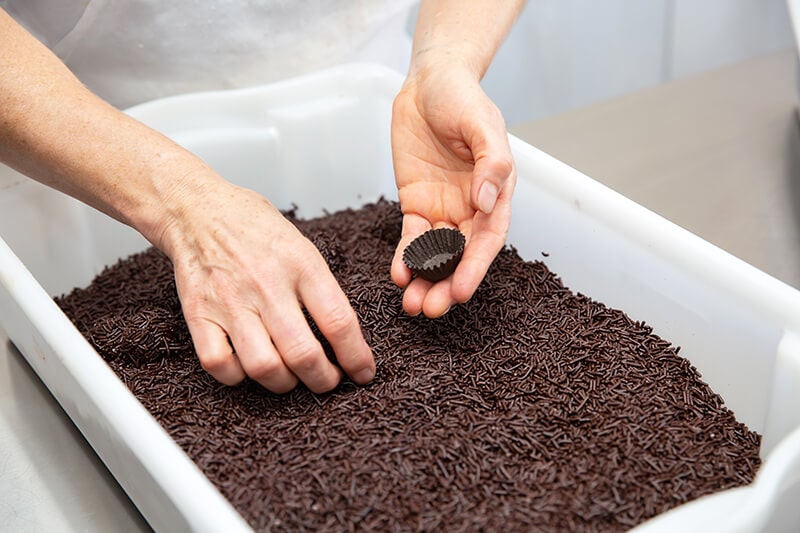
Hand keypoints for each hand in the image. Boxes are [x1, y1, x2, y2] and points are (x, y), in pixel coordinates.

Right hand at [157, 169, 374, 393]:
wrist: (197, 209)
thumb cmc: (254, 227)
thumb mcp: (302, 245)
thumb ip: (321, 287)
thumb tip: (344, 335)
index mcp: (300, 264)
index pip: (338, 321)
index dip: (356, 356)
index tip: (363, 372)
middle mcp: (266, 285)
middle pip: (303, 354)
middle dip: (324, 380)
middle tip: (329, 381)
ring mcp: (230, 301)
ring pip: (264, 367)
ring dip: (285, 384)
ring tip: (292, 378)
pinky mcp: (199, 314)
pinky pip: (220, 365)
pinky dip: (238, 377)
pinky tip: (249, 367)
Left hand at [390, 64, 515, 316]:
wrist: (430, 83)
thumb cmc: (463, 99)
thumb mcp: (483, 125)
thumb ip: (491, 162)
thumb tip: (484, 199)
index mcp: (495, 193)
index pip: (487, 240)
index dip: (474, 268)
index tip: (459, 292)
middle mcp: (471, 208)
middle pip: (460, 255)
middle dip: (446, 284)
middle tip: (430, 309)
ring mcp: (443, 209)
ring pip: (434, 254)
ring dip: (424, 280)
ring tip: (411, 304)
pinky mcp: (416, 204)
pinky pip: (410, 238)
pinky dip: (405, 257)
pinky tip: (397, 274)